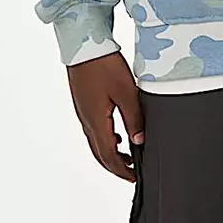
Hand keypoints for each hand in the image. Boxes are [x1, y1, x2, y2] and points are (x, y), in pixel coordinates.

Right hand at [66, 50, 144, 181]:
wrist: (84, 45)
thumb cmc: (103, 65)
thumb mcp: (126, 91)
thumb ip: (134, 118)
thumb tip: (139, 141)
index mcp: (96, 122)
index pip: (109, 156)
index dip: (122, 169)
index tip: (135, 178)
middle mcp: (86, 121)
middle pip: (100, 153)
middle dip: (116, 166)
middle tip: (132, 172)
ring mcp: (83, 112)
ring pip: (96, 142)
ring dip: (111, 153)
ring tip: (128, 156)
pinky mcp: (84, 103)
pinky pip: (94, 130)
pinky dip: (106, 139)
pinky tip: (117, 134)